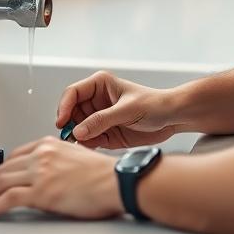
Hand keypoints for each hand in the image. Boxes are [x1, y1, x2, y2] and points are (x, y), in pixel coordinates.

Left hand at [0, 136, 122, 220]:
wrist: (118, 182)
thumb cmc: (105, 176)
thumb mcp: (77, 160)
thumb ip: (56, 167)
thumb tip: (47, 183)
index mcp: (49, 144)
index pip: (14, 157)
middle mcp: (41, 154)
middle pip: (2, 170)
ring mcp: (39, 172)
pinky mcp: (40, 191)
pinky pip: (6, 199)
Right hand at [56, 70, 180, 148]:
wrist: (171, 119)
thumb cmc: (154, 104)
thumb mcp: (127, 110)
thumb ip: (101, 120)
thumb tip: (78, 130)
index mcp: (99, 85)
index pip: (72, 94)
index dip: (64, 107)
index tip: (62, 121)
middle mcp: (96, 101)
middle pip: (71, 113)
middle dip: (69, 125)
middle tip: (69, 138)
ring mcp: (99, 118)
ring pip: (78, 128)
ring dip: (78, 138)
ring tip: (82, 144)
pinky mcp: (105, 134)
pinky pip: (89, 140)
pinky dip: (87, 146)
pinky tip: (92, 148)